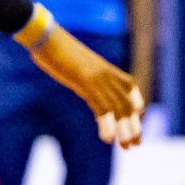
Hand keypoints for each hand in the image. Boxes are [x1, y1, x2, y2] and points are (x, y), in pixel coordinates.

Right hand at [32, 25, 146, 148]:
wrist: (48, 38)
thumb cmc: (59, 51)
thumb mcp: (78, 67)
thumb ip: (86, 77)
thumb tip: (85, 83)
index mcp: (108, 70)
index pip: (130, 91)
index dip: (136, 109)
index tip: (136, 127)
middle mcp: (108, 75)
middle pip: (126, 103)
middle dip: (132, 125)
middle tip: (134, 145)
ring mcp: (99, 78)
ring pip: (118, 107)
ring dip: (124, 129)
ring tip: (127, 146)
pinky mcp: (87, 82)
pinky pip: (100, 105)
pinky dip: (106, 123)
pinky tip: (108, 139)